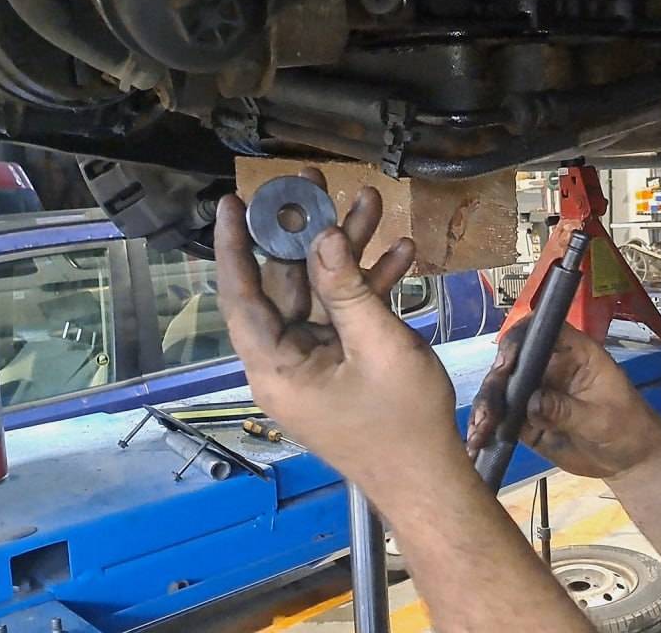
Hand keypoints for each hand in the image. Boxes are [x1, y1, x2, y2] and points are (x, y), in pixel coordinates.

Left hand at [215, 170, 464, 488]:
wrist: (430, 478)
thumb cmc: (403, 423)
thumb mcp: (378, 346)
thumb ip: (348, 289)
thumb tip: (323, 238)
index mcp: (276, 367)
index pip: (241, 295)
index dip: (234, 245)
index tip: (230, 201)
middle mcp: (285, 364)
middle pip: (284, 285)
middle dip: (305, 233)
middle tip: (313, 183)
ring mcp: (314, 365)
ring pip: (320, 294)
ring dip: (347, 253)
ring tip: (370, 203)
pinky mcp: (341, 368)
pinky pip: (344, 318)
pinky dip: (368, 288)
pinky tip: (402, 254)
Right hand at [466, 321, 660, 479]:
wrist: (628, 462)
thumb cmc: (627, 428)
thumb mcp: (603, 419)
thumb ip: (568, 410)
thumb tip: (533, 402)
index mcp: (574, 353)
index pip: (542, 332)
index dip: (520, 341)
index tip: (506, 363)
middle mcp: (549, 367)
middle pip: (512, 361)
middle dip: (495, 383)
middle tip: (489, 410)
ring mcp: (534, 392)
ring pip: (500, 390)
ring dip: (485, 408)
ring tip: (480, 432)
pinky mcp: (525, 419)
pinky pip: (500, 418)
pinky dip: (486, 428)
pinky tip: (477, 441)